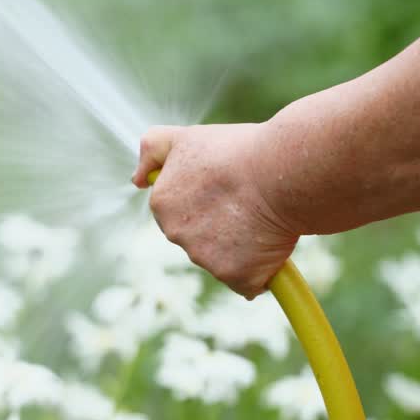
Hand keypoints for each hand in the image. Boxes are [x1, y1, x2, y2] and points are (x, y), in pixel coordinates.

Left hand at [131, 123, 298, 298]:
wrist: (282, 171)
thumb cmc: (239, 150)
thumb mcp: (186, 138)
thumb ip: (153, 150)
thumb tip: (137, 179)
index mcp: (162, 203)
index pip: (181, 212)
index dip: (208, 201)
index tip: (227, 188)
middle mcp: (176, 234)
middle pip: (200, 238)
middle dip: (222, 226)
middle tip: (248, 202)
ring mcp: (203, 258)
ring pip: (224, 260)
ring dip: (244, 247)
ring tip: (264, 217)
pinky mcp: (234, 276)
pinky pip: (248, 281)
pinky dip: (263, 269)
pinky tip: (274, 243)